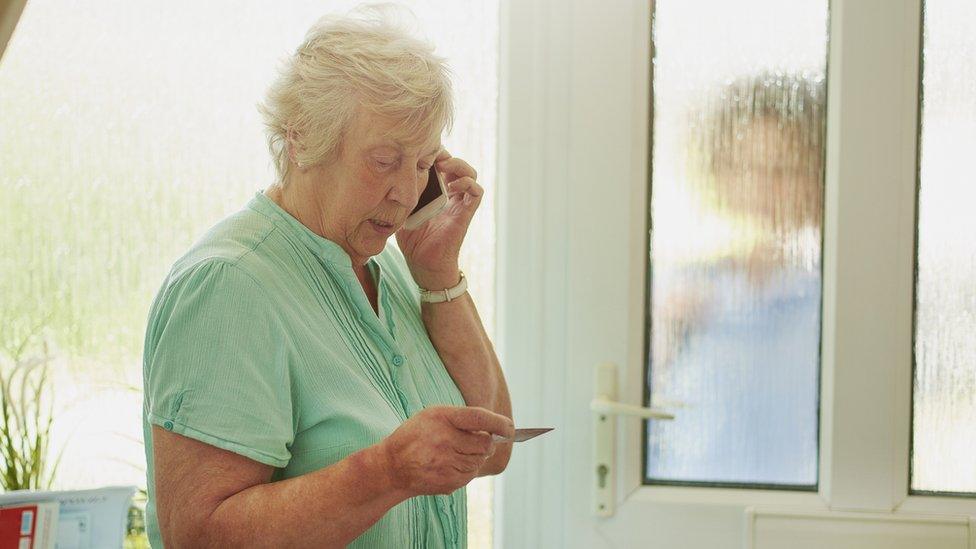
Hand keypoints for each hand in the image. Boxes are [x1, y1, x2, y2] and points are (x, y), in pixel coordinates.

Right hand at [378, 406, 513, 495]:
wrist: (391, 467)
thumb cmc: (416, 436)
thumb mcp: (432, 416)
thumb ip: (462, 419)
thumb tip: (495, 431)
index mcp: (441, 418)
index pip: (479, 418)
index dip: (498, 423)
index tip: (510, 428)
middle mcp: (444, 440)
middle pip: (485, 443)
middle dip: (486, 442)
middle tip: (477, 440)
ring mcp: (446, 462)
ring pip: (479, 460)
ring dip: (476, 456)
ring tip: (457, 452)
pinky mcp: (448, 481)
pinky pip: (471, 474)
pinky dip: (467, 469)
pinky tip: (450, 464)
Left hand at [396, 150, 483, 288]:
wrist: (423, 263)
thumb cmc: (412, 240)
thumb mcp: (403, 210)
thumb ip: (401, 193)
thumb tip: (389, 174)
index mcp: (437, 192)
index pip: (442, 165)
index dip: (435, 154)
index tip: (421, 152)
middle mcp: (451, 195)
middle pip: (457, 164)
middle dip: (447, 156)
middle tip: (433, 156)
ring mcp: (460, 203)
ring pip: (471, 174)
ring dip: (459, 166)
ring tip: (444, 166)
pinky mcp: (466, 213)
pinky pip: (477, 192)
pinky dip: (467, 183)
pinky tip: (451, 186)